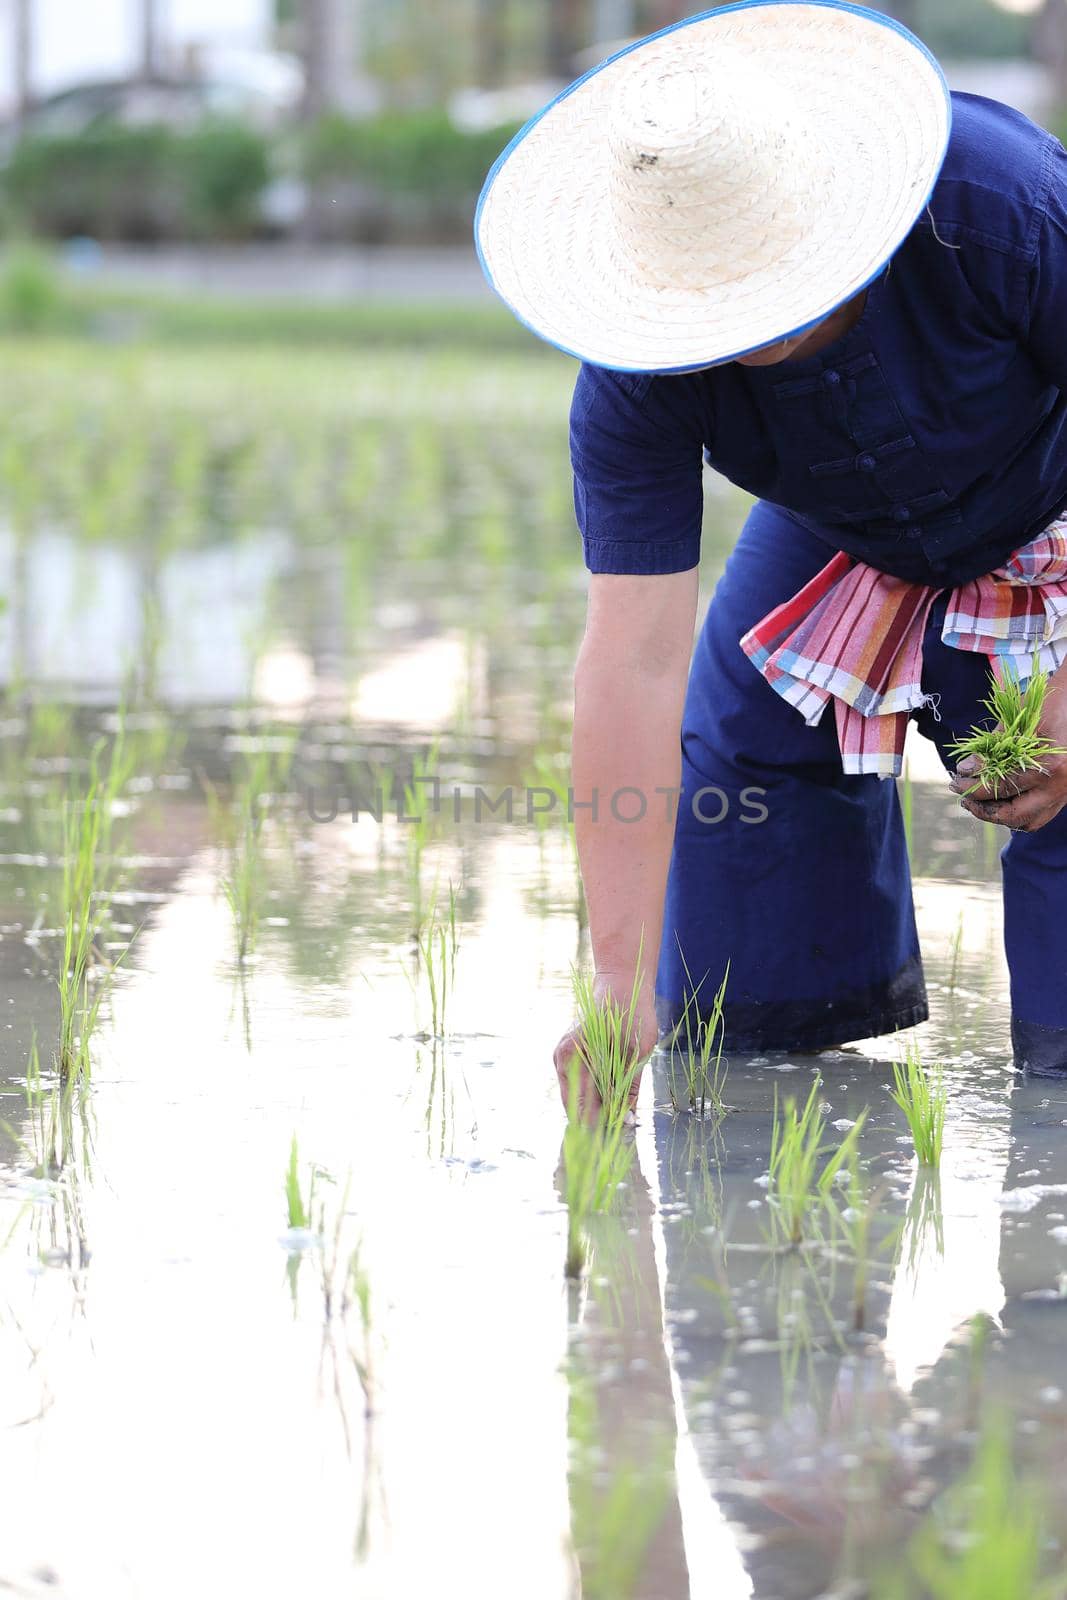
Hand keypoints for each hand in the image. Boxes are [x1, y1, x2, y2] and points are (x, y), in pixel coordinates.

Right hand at [552, 970, 659, 1120]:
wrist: (622, 984)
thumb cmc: (632, 1013)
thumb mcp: (639, 1051)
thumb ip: (629, 1087)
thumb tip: (628, 1120)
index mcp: (573, 1055)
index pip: (579, 1106)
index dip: (596, 1126)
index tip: (612, 1140)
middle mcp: (562, 1058)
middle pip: (574, 1105)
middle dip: (595, 1120)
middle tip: (617, 1134)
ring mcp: (563, 1056)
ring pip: (576, 1095)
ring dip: (594, 1108)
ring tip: (616, 1120)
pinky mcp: (571, 1055)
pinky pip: (580, 1083)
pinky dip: (593, 1093)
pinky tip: (610, 1100)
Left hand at [950, 667, 1066, 831]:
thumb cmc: (1049, 703)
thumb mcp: (1019, 719)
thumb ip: (993, 746)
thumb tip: (966, 769)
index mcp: (1051, 766)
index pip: (1003, 787)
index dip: (975, 786)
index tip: (956, 779)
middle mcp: (1060, 786)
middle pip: (1015, 815)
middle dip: (984, 810)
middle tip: (964, 798)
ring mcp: (1065, 793)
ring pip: (1029, 822)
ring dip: (1001, 816)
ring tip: (978, 803)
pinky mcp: (1065, 794)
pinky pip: (1040, 815)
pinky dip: (1018, 814)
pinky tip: (1000, 801)